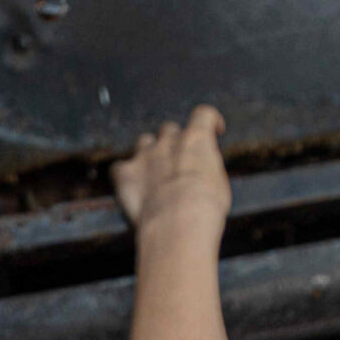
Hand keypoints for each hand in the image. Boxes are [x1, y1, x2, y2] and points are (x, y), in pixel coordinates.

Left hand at [112, 104, 229, 242]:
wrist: (178, 225)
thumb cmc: (206, 209)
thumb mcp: (220, 184)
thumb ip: (207, 168)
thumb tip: (202, 172)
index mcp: (197, 140)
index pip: (204, 114)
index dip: (210, 121)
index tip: (214, 130)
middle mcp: (169, 141)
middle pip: (170, 130)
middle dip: (175, 142)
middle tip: (180, 162)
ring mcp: (144, 155)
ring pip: (144, 142)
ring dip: (150, 153)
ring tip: (156, 174)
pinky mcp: (125, 173)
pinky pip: (119, 167)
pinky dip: (125, 174)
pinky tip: (131, 187)